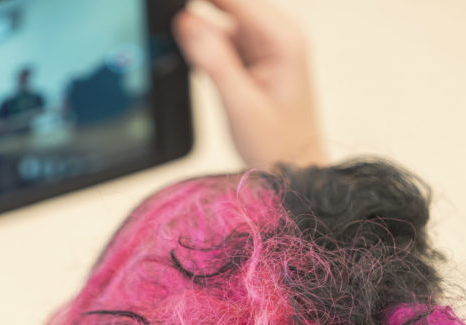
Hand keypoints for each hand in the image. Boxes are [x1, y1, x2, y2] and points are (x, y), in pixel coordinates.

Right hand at [174, 0, 328, 169]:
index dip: (198, 1)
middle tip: (199, 63)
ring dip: (200, 32)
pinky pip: (219, 35)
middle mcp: (277, 33)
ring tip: (213, 79)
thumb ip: (214, 61)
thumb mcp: (241, 106)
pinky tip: (208, 72)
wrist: (293, 167)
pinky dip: (205, 47)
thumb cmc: (278, 144)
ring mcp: (263, 41)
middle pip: (226, 1)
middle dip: (197, 15)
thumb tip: (188, 21)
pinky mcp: (251, 53)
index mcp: (282, 38)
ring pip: (218, 16)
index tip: (172, 6)